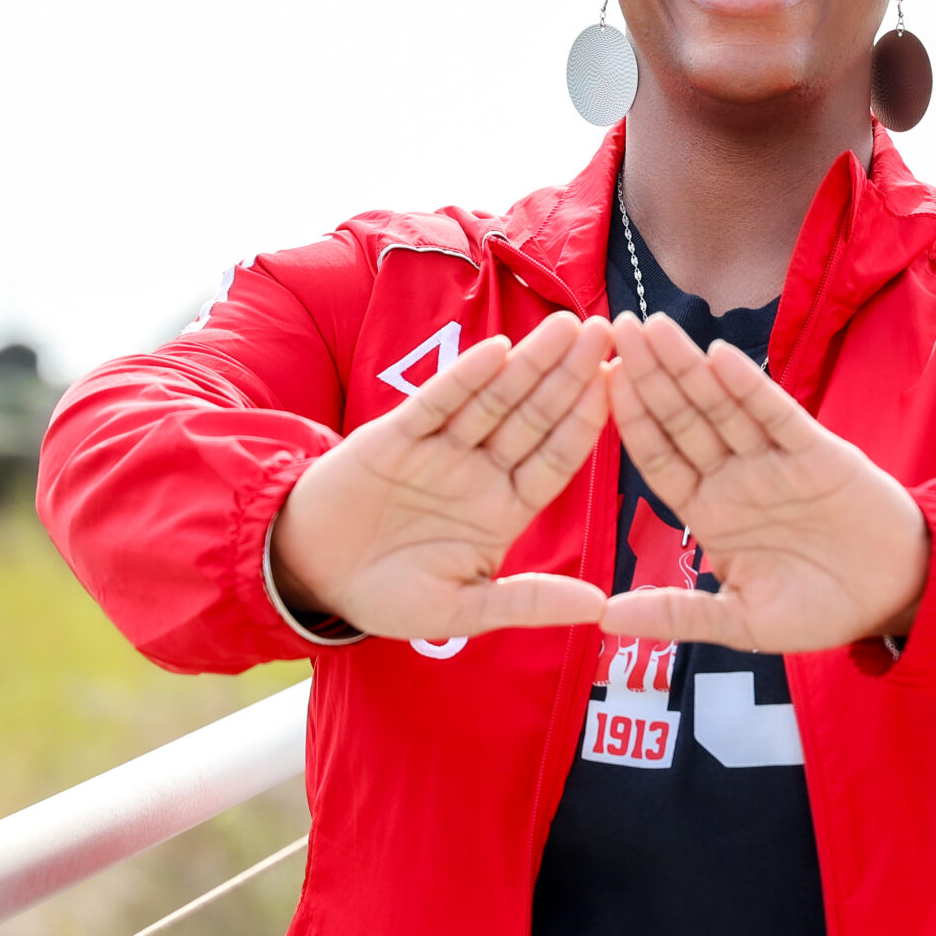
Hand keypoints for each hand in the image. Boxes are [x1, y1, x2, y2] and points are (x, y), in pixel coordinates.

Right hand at [272, 312, 612, 639]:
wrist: (310, 575)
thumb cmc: (387, 596)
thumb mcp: (462, 609)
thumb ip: (527, 602)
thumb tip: (600, 608)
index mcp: (504, 509)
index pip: (556, 460)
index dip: (587, 423)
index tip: (624, 387)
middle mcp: (480, 471)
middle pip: (534, 417)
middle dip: (570, 376)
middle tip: (609, 332)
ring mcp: (441, 450)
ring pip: (494, 400)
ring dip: (530, 363)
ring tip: (568, 326)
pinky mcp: (396, 436)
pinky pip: (437, 402)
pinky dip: (466, 377)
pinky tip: (498, 350)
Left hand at [600, 312, 929, 653]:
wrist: (897, 597)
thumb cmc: (819, 608)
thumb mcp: (739, 621)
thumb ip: (676, 615)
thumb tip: (605, 619)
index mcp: (709, 510)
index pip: (658, 457)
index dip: (628, 420)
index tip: (592, 383)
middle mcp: (735, 475)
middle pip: (682, 417)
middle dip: (648, 374)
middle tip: (614, 327)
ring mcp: (773, 459)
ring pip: (722, 405)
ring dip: (689, 365)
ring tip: (655, 327)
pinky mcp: (816, 451)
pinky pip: (775, 413)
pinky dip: (750, 385)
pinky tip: (721, 355)